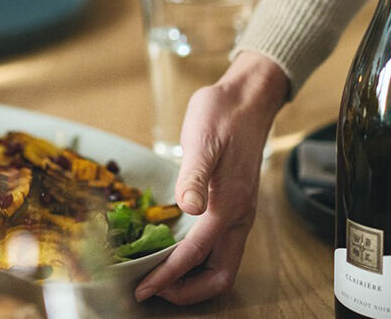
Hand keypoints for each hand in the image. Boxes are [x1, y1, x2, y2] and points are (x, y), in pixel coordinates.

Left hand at [134, 51, 287, 304]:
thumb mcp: (203, 139)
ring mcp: (239, 214)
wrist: (248, 99)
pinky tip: (174, 254)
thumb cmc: (222, 116)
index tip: (142, 288)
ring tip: (159, 279)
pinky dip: (197, 263)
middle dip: (187, 292)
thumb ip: (195, 176)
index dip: (167, 275)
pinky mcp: (234, 208)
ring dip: (193, 280)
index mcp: (229, 205)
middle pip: (219, 275)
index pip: (196, 254)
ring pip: (222, 265)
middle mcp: (238, 217)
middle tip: (151, 290)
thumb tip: (188, 207)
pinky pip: (219, 249)